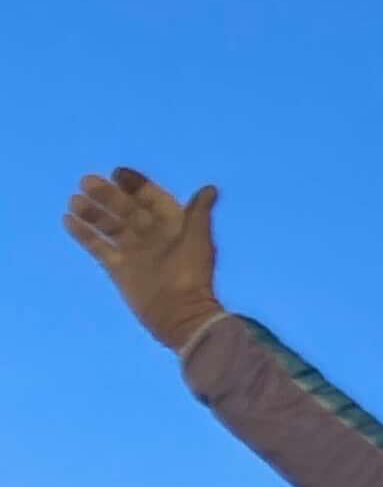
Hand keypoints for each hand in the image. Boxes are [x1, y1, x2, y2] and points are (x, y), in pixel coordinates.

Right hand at [64, 169, 222, 348]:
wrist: (178, 314)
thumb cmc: (190, 274)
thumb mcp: (197, 240)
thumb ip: (199, 213)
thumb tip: (210, 188)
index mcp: (173, 226)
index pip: (152, 199)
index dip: (136, 185)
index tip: (117, 173)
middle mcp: (152, 236)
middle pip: (127, 210)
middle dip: (108, 195)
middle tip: (86, 180)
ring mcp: (134, 252)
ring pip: (110, 226)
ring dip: (93, 212)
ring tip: (74, 199)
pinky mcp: (118, 267)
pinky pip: (98, 246)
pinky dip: (84, 234)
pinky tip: (68, 219)